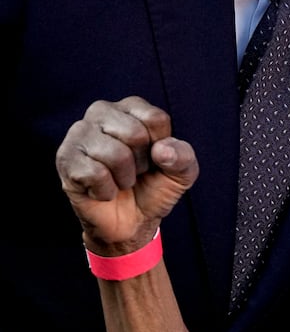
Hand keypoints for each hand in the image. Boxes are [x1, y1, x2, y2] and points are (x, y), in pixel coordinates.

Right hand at [56, 97, 198, 253]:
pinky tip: (102, 190)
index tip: (154, 159)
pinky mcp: (65, 158)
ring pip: (115, 154)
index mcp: (131, 108)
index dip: (163, 149)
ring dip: (124, 179)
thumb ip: (183, 157)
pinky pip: (95, 174)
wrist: (130, 222)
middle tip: (134, 172)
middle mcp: (101, 112)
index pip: (156, 119)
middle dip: (142, 163)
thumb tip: (162, 150)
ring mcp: (79, 134)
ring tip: (119, 181)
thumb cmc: (153, 188)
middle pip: (135, 134)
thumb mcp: (181, 174)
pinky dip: (106, 191)